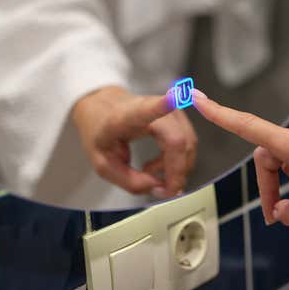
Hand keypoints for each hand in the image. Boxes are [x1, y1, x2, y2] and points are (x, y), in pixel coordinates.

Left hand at [71, 86, 196, 196]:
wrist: (104, 110)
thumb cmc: (101, 133)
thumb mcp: (103, 164)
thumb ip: (130, 181)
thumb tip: (158, 187)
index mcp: (126, 117)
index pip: (146, 110)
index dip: (162, 106)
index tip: (173, 99)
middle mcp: (152, 108)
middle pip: (178, 141)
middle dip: (176, 172)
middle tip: (163, 190)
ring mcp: (169, 109)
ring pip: (187, 145)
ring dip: (177, 168)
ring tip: (153, 174)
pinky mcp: (178, 116)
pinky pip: (187, 145)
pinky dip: (178, 162)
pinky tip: (160, 166)